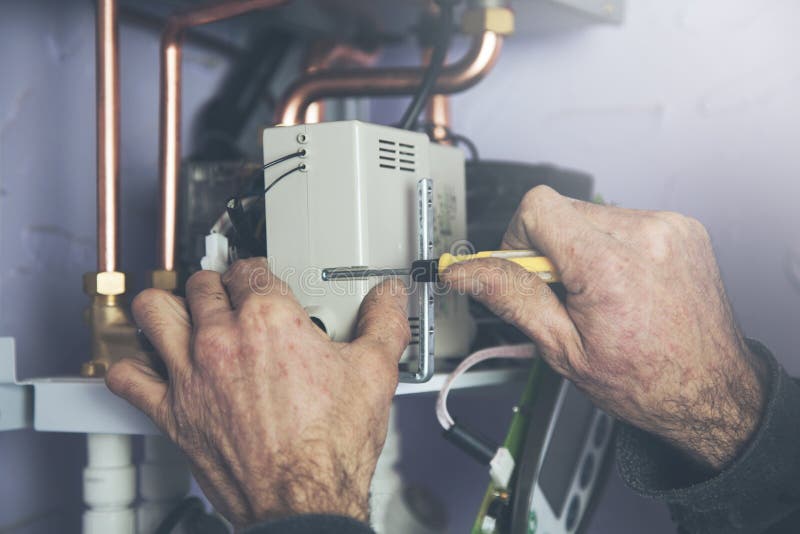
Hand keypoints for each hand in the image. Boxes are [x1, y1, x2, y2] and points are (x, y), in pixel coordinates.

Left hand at [106, 258, 409, 526]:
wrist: (302, 503)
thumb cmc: (331, 447)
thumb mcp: (375, 374)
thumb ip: (385, 324)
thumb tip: (389, 298)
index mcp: (271, 319)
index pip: (252, 267)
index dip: (260, 269)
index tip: (264, 279)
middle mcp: (223, 339)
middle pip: (203, 284)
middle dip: (218, 285)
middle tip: (230, 297)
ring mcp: (191, 373)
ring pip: (154, 311)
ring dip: (167, 306)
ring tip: (183, 312)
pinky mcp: (170, 411)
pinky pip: (127, 375)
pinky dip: (132, 365)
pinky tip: (150, 365)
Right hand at [441, 186, 767, 469]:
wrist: (711, 390)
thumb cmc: (647, 381)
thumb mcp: (563, 349)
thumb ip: (511, 298)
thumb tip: (467, 271)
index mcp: (610, 266)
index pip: (537, 206)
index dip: (519, 239)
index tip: (527, 271)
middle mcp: (645, 235)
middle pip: (561, 207)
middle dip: (549, 247)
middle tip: (565, 293)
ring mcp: (669, 227)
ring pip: (590, 212)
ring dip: (580, 246)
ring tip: (599, 292)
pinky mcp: (682, 226)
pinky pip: (622, 219)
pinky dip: (611, 245)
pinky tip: (623, 282)